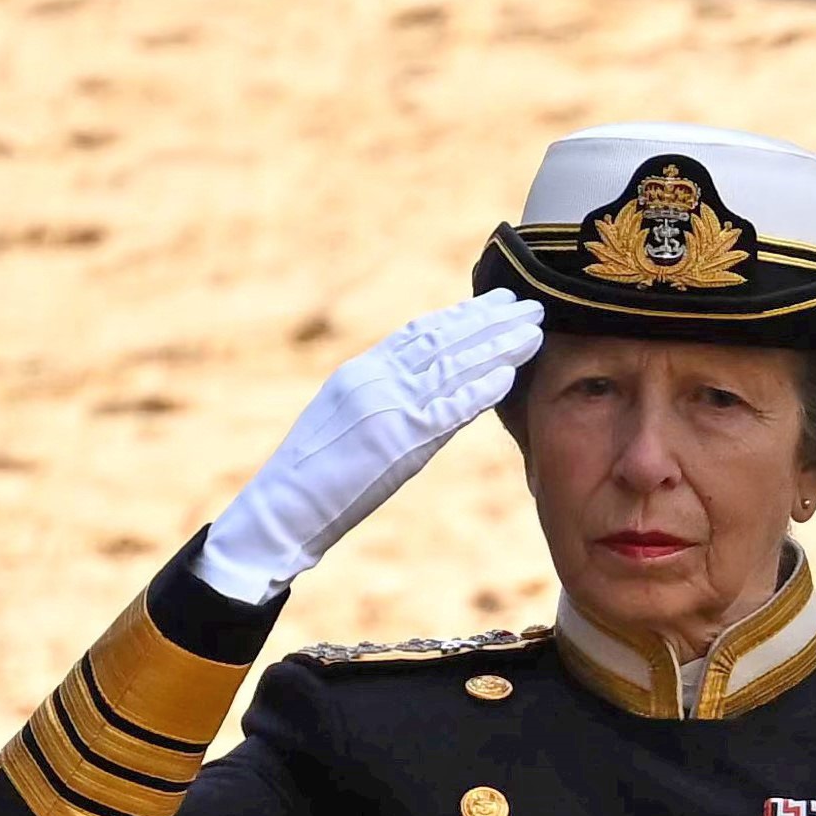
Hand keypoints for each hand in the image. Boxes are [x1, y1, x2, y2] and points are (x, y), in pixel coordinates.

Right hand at [196, 294, 548, 602]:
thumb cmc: (310, 478)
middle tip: (530, 306)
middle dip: (489, 321)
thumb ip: (378, 400)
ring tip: (533, 331)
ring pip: (452, 366)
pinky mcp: (398, 440)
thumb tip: (414, 394)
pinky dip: (480, 389)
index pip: (418, 333)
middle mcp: (375, 379)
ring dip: (497, 346)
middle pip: (443, 340)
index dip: (461, 315)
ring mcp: (387, 407)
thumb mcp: (343, 423)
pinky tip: (509, 375)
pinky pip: (448, 408)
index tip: (495, 304)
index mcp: (360, 372)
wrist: (282, 511)